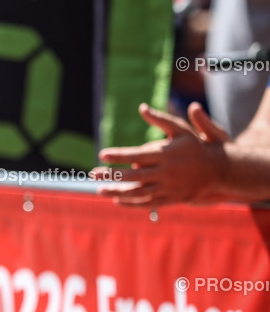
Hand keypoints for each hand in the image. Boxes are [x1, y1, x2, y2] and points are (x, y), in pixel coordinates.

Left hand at [90, 102, 229, 206]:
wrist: (218, 170)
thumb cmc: (196, 147)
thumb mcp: (181, 130)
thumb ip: (161, 120)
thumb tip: (142, 107)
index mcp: (166, 155)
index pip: (137, 155)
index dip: (118, 156)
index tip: (101, 155)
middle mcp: (166, 173)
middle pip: (133, 176)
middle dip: (111, 175)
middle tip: (92, 173)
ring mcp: (168, 188)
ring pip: (138, 192)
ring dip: (117, 192)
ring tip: (99, 190)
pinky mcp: (170, 199)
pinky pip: (147, 203)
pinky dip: (131, 203)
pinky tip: (117, 200)